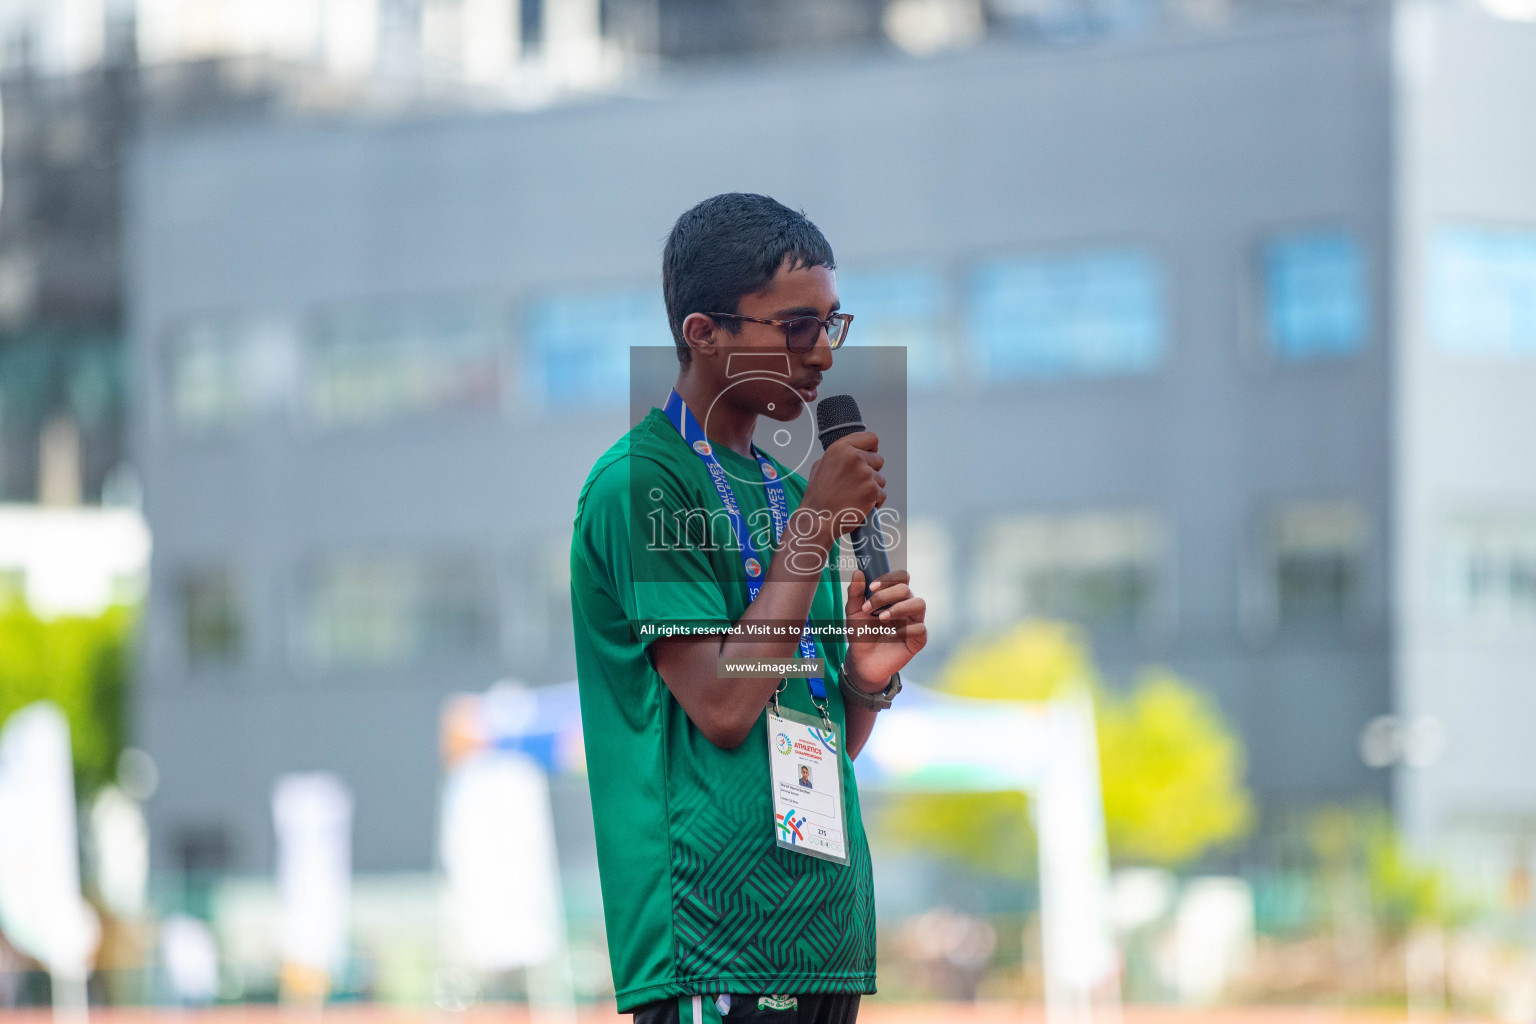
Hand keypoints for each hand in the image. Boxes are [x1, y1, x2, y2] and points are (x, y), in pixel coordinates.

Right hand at [799, 432, 885, 542]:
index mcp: (841, 448)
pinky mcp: (872, 490)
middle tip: (856, 484)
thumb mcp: (820, 466)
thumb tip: (853, 452)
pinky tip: (860, 506)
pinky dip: (874, 503)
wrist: (818, 520)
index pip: (871, 438)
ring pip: (881, 479)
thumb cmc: (818, 496)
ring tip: (854, 497)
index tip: (869, 456)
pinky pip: (882, 495)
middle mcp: (854, 457)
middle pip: (879, 459)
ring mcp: (865, 474)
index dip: (871, 448)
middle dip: (871, 471)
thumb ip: (839, 456)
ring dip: (872, 488)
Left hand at [843, 569, 925, 690]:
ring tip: (881, 618)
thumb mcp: (853, 612)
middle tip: (869, 607)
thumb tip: (858, 572)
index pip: (901, 578)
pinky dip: (905, 629)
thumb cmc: (861, 634)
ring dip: (899, 607)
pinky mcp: (917, 640)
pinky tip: (891, 635)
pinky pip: (920, 628)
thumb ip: (855, 593)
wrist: (861, 661)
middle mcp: (906, 606)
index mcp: (893, 597)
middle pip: (906, 589)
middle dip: (886, 595)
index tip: (871, 587)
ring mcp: (913, 622)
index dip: (889, 578)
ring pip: (919, 604)